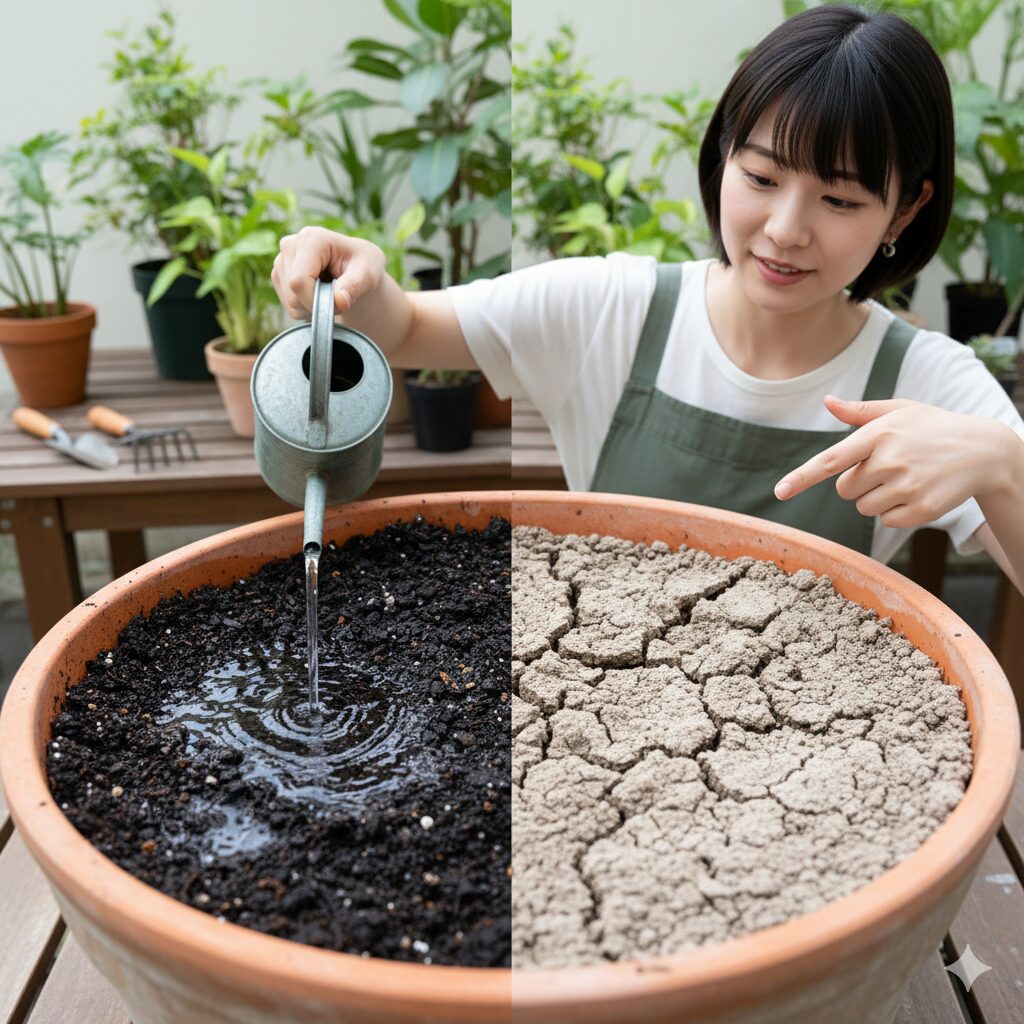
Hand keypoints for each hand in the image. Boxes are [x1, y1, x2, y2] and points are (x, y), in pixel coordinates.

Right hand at [272, 226, 385, 319]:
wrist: (356, 267)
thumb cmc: (364, 265)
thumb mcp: (368, 273)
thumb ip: (355, 286)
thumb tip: (339, 301)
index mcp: (312, 239)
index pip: (299, 281)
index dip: (316, 301)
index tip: (339, 306)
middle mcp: (290, 245)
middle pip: (293, 294)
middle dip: (317, 305)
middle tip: (339, 298)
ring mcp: (281, 260)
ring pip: (289, 302)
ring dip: (312, 308)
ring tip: (330, 294)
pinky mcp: (279, 274)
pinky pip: (288, 306)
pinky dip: (306, 309)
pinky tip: (319, 295)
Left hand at [774, 394, 1010, 528]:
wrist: (984, 450)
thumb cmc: (933, 427)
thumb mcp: (900, 410)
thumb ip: (861, 411)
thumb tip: (828, 401)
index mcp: (878, 434)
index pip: (831, 460)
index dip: (802, 477)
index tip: (780, 492)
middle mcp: (890, 460)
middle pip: (845, 490)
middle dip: (858, 482)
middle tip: (888, 467)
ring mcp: (906, 487)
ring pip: (863, 507)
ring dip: (877, 498)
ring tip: (905, 478)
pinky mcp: (921, 509)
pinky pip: (886, 520)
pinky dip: (895, 512)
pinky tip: (917, 492)